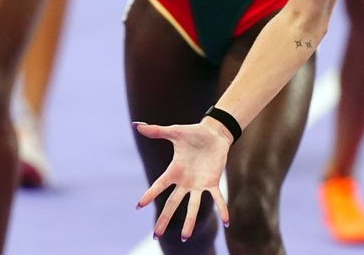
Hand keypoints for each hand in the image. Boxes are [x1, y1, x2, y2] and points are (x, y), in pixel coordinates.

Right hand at [135, 120, 233, 240]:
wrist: (214, 133)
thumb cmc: (192, 133)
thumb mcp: (174, 132)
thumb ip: (157, 131)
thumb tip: (136, 125)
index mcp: (174, 171)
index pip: (159, 185)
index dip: (149, 195)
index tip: (138, 206)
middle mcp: (184, 182)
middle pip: (172, 204)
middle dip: (165, 220)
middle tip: (157, 236)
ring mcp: (198, 184)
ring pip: (193, 207)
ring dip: (189, 222)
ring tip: (185, 238)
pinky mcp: (212, 182)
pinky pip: (218, 198)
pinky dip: (222, 210)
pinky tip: (227, 223)